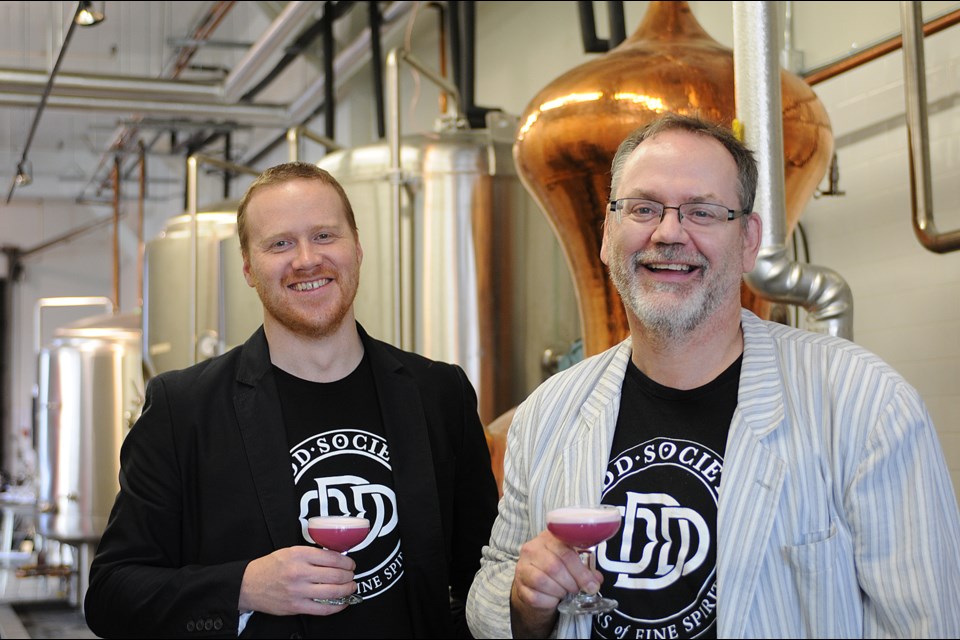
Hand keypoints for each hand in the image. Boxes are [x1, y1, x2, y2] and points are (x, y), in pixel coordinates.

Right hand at [239, 546, 357, 615]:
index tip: (350, 564)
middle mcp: (299, 572)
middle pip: (336, 575)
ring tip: (351, 587)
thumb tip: (334, 558)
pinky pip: (323, 608)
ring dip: (347, 589)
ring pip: (333, 592)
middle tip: (352, 575)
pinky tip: (343, 602)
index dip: (346, 562)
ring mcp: (298, 591)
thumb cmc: (270, 567)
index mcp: (299, 555)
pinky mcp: (296, 607)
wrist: (249, 585)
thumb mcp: (290, 552)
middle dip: (349, 576)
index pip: (332, 557)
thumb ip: (311, 554)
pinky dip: (338, 606)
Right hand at [510, 529, 602, 636]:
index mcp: (548, 538)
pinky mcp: (519, 585)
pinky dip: (549, 601)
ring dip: (559, 591)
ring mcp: (522, 567)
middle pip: (554, 567)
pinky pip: (535, 596)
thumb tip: (596, 580)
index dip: (581, 571)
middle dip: (571, 582)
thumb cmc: (557, 568)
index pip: (565, 552)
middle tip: (577, 589)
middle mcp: (532, 549)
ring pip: (542, 581)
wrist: (534, 581)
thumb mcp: (572, 563)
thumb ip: (585, 569)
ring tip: (565, 592)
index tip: (592, 585)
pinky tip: (554, 599)